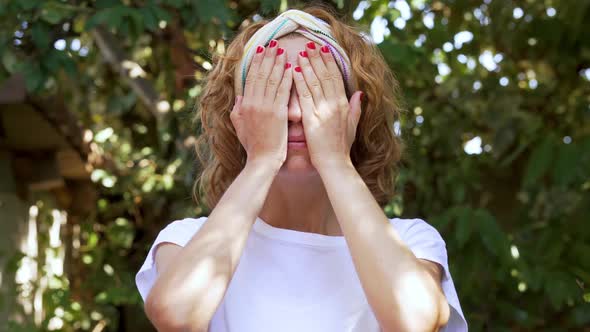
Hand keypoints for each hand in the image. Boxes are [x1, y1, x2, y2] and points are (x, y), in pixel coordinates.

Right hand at [231, 40, 292, 166]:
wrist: (262, 160)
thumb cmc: (253, 146)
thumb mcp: (239, 126)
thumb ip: (237, 110)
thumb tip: (239, 96)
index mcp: (244, 105)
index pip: (251, 78)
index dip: (257, 63)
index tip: (262, 51)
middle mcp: (253, 103)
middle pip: (261, 75)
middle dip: (268, 58)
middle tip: (274, 44)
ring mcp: (265, 108)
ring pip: (272, 80)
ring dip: (278, 64)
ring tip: (283, 51)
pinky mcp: (278, 114)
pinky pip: (283, 92)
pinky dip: (287, 79)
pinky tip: (291, 69)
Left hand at [292, 41, 362, 171]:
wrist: (335, 164)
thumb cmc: (342, 148)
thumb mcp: (353, 126)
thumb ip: (356, 108)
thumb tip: (359, 94)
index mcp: (344, 105)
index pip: (336, 78)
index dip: (329, 62)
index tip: (324, 50)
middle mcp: (335, 105)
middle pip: (326, 76)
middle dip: (318, 59)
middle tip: (311, 45)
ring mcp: (324, 111)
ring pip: (315, 83)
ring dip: (307, 66)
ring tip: (301, 53)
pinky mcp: (312, 119)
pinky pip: (305, 96)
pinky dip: (300, 82)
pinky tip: (294, 71)